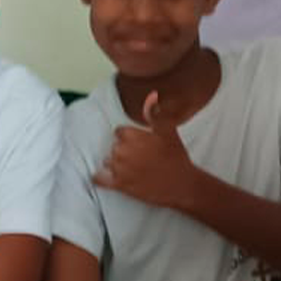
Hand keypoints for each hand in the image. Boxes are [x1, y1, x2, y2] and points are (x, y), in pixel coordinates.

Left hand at [92, 90, 197, 208]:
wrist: (181, 184)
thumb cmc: (176, 156)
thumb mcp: (169, 130)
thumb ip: (155, 113)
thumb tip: (151, 95)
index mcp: (131, 136)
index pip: (119, 132)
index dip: (128, 137)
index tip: (137, 142)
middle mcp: (122, 151)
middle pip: (114, 147)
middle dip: (124, 151)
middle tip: (138, 156)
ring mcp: (120, 169)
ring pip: (108, 162)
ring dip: (116, 164)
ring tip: (131, 168)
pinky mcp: (120, 185)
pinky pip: (100, 180)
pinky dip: (99, 178)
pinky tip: (100, 177)